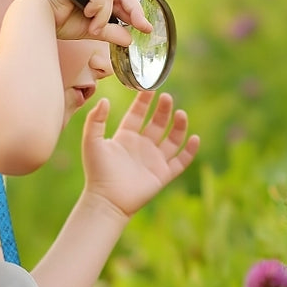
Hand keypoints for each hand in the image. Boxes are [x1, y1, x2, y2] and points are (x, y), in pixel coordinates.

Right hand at [37, 0, 151, 45]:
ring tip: (93, 28)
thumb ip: (110, 32)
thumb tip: (130, 39)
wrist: (36, 20)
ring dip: (104, 15)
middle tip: (142, 26)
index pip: (121, 0)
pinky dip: (98, 5)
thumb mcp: (91, 30)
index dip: (135, 13)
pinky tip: (88, 13)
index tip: (146, 28)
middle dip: (134, 11)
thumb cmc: (58, 22)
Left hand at [80, 91, 199, 216]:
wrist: (107, 199)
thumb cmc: (97, 171)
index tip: (150, 87)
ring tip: (180, 114)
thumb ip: (95, 120)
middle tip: (167, 97)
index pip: (137, 114)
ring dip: (178, 127)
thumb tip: (103, 100)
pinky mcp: (163, 175)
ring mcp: (154, 160)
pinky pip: (181, 161)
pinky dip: (190, 151)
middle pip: (157, 124)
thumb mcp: (92, 141)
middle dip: (163, 110)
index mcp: (125, 138)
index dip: (144, 101)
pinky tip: (194, 138)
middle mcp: (141, 147)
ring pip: (172, 140)